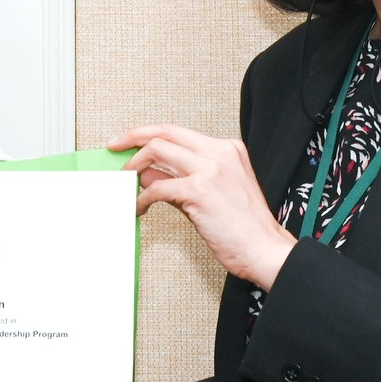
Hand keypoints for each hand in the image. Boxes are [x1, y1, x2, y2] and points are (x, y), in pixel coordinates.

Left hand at [109, 125, 297, 288]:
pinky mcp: (199, 190)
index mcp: (227, 149)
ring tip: (125, 184)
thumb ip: (183, 178)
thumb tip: (148, 174)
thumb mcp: (215, 192)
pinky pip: (157, 187)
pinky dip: (141, 198)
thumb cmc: (244, 228)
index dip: (148, 133)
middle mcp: (219, 152)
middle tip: (115, 149)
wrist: (264, 250)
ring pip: (157, 150)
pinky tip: (139, 208)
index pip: (178, 131)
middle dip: (133, 138)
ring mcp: (210, 169)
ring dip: (133, 167)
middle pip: (164, 132)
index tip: (129, 140)